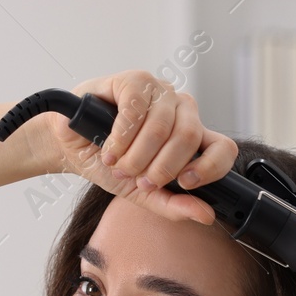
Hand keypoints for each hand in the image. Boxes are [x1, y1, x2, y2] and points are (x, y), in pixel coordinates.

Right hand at [38, 70, 236, 226]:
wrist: (73, 149)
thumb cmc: (109, 165)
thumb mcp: (143, 193)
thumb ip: (173, 205)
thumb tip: (207, 215)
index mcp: (191, 137)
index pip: (222, 148)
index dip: (210, 168)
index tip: (185, 183)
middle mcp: (181, 111)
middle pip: (189, 137)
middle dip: (159, 167)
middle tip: (137, 178)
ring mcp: (159, 92)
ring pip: (162, 126)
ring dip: (135, 155)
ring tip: (117, 164)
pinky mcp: (135, 81)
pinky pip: (135, 110)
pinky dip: (120, 137)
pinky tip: (109, 148)